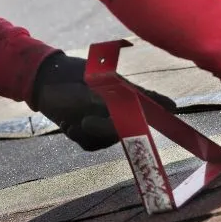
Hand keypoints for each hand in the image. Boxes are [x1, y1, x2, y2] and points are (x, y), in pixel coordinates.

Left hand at [31, 52, 176, 150]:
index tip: (174, 109)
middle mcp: (117, 111)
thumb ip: (130, 99)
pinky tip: (68, 123)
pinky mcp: (86, 136)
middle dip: (104, 128)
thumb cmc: (77, 77)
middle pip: (124, 129)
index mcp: (125, 95)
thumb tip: (169, 108)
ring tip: (72, 116)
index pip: (149, 105)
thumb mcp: (102, 84)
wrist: (45, 80)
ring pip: (106, 139)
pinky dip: (77, 135)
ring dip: (88, 130)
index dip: (162, 109)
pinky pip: (90, 144)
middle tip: (85, 121)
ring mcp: (102, 125)